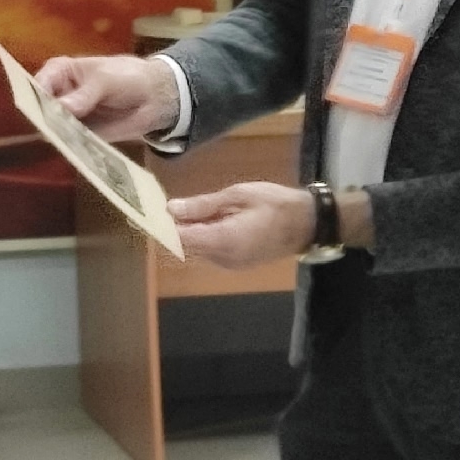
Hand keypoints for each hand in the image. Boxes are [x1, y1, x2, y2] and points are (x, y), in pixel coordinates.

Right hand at [35, 52, 177, 140]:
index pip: (39, 84)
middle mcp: (57, 95)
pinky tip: (77, 150)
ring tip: (67, 141)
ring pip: (53, 129)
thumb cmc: (126, 77)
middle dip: (44, 120)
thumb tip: (62, 108)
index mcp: (59, 72)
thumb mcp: (106, 80)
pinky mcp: (79, 136)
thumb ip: (84, 95)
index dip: (37, 97)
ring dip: (58, 136)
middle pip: (40, 109)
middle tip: (52, 129)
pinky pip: (70, 143)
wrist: (153, 97)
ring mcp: (66, 117)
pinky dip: (72, 147)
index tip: (41, 111)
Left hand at [169, 182, 314, 268]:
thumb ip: (203, 205)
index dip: (163, 227)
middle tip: (173, 203)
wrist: (308, 223)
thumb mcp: (238, 195)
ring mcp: (230, 264)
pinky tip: (214, 219)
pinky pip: (212, 251)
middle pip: (187, 246)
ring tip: (198, 208)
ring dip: (192, 231)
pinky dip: (206, 236)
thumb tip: (171, 209)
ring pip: (198, 249)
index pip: (180, 240)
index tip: (151, 212)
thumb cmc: (275, 203)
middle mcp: (223, 259)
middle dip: (177, 227)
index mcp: (223, 241)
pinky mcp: (237, 264)